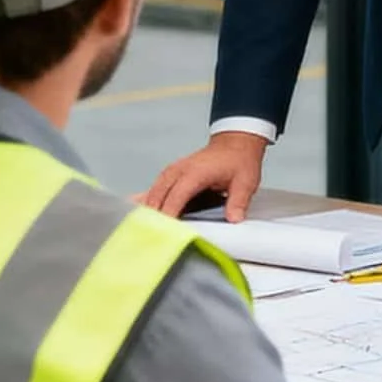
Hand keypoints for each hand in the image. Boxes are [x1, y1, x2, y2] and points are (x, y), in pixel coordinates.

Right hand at [144, 130, 268, 224]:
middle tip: (149, 237)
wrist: (234, 144)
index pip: (177, 195)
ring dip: (148, 209)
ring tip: (141, 229)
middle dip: (153, 216)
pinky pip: (156, 188)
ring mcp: (174, 171)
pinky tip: (135, 207)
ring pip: (154, 192)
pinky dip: (146, 199)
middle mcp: (180, 170)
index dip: (169, 213)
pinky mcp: (172, 174)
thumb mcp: (245, 181)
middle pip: (159, 195)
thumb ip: (238, 201)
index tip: (164, 231)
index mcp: (196, 172)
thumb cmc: (238, 161)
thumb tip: (233, 218)